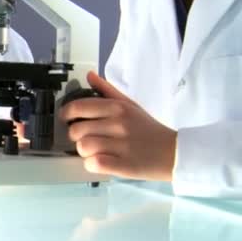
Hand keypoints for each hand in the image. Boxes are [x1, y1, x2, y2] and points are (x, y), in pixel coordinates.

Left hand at [59, 71, 176, 180]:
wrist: (175, 152)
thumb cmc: (148, 129)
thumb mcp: (130, 105)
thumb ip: (107, 90)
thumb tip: (89, 75)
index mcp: (117, 108)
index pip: (78, 107)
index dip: (66, 115)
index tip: (67, 120)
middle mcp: (118, 124)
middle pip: (76, 130)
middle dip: (76, 137)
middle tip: (87, 139)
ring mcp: (121, 145)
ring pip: (83, 147)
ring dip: (84, 152)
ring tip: (95, 151)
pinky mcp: (123, 165)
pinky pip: (93, 163)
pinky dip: (92, 165)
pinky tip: (100, 162)